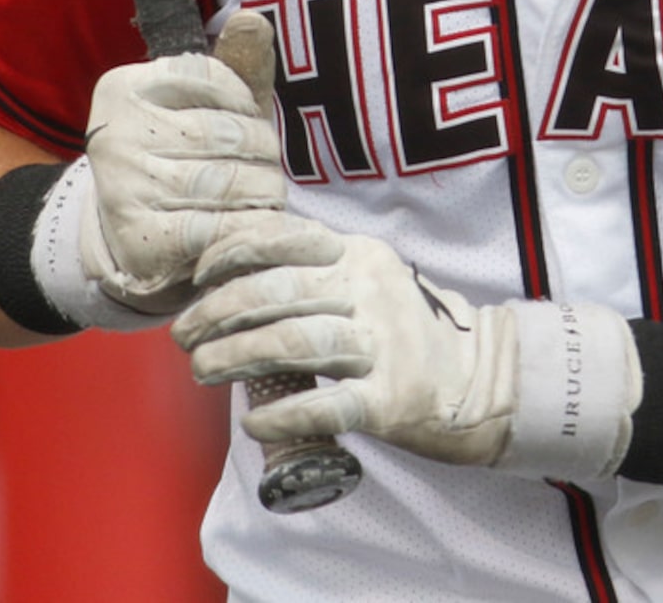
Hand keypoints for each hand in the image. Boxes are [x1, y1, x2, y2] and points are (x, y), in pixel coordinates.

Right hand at [79, 11, 286, 313]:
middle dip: (263, 152)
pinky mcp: (139, 238)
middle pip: (224, 132)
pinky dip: (247, 228)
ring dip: (263, 192)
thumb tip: (251, 19)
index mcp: (123, 87)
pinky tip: (254, 227)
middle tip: (267, 168)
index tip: (248, 121)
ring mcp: (122, 187)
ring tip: (263, 197)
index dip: (246, 103)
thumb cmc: (189, 158)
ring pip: (225, 180)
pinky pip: (214, 227)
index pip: (212, 76)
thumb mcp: (213, 107)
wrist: (142, 240)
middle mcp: (114, 133)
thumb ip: (237, 65)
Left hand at [172, 214, 640, 479]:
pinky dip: (281, 415)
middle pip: (276, 292)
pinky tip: (253, 424)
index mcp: (356, 252)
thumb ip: (309, 273)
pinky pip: (326, 404)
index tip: (196, 279)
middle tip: (184, 336)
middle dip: (217, 313)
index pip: (281, 237)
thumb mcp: (361, 280)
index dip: (229, 254)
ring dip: (234, 357)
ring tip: (203, 370)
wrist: (478, 379)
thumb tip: (224, 281)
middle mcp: (369, 287)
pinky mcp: (392, 397)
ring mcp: (383, 342)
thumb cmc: (398, 331)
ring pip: (293, 342)